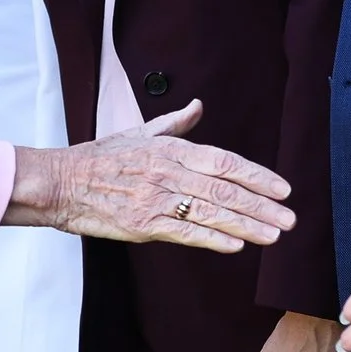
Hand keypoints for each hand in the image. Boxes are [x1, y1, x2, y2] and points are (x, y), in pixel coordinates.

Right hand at [7, 101, 294, 251]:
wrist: (60, 182)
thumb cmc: (100, 158)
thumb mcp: (139, 133)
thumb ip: (174, 124)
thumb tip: (198, 106)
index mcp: (170, 149)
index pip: (225, 161)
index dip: (258, 176)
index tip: (284, 189)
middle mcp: (168, 172)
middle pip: (225, 189)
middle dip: (262, 206)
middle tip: (290, 219)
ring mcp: (156, 199)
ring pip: (211, 212)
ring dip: (247, 225)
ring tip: (274, 235)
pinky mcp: (143, 225)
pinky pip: (185, 232)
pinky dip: (213, 239)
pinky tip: (236, 246)